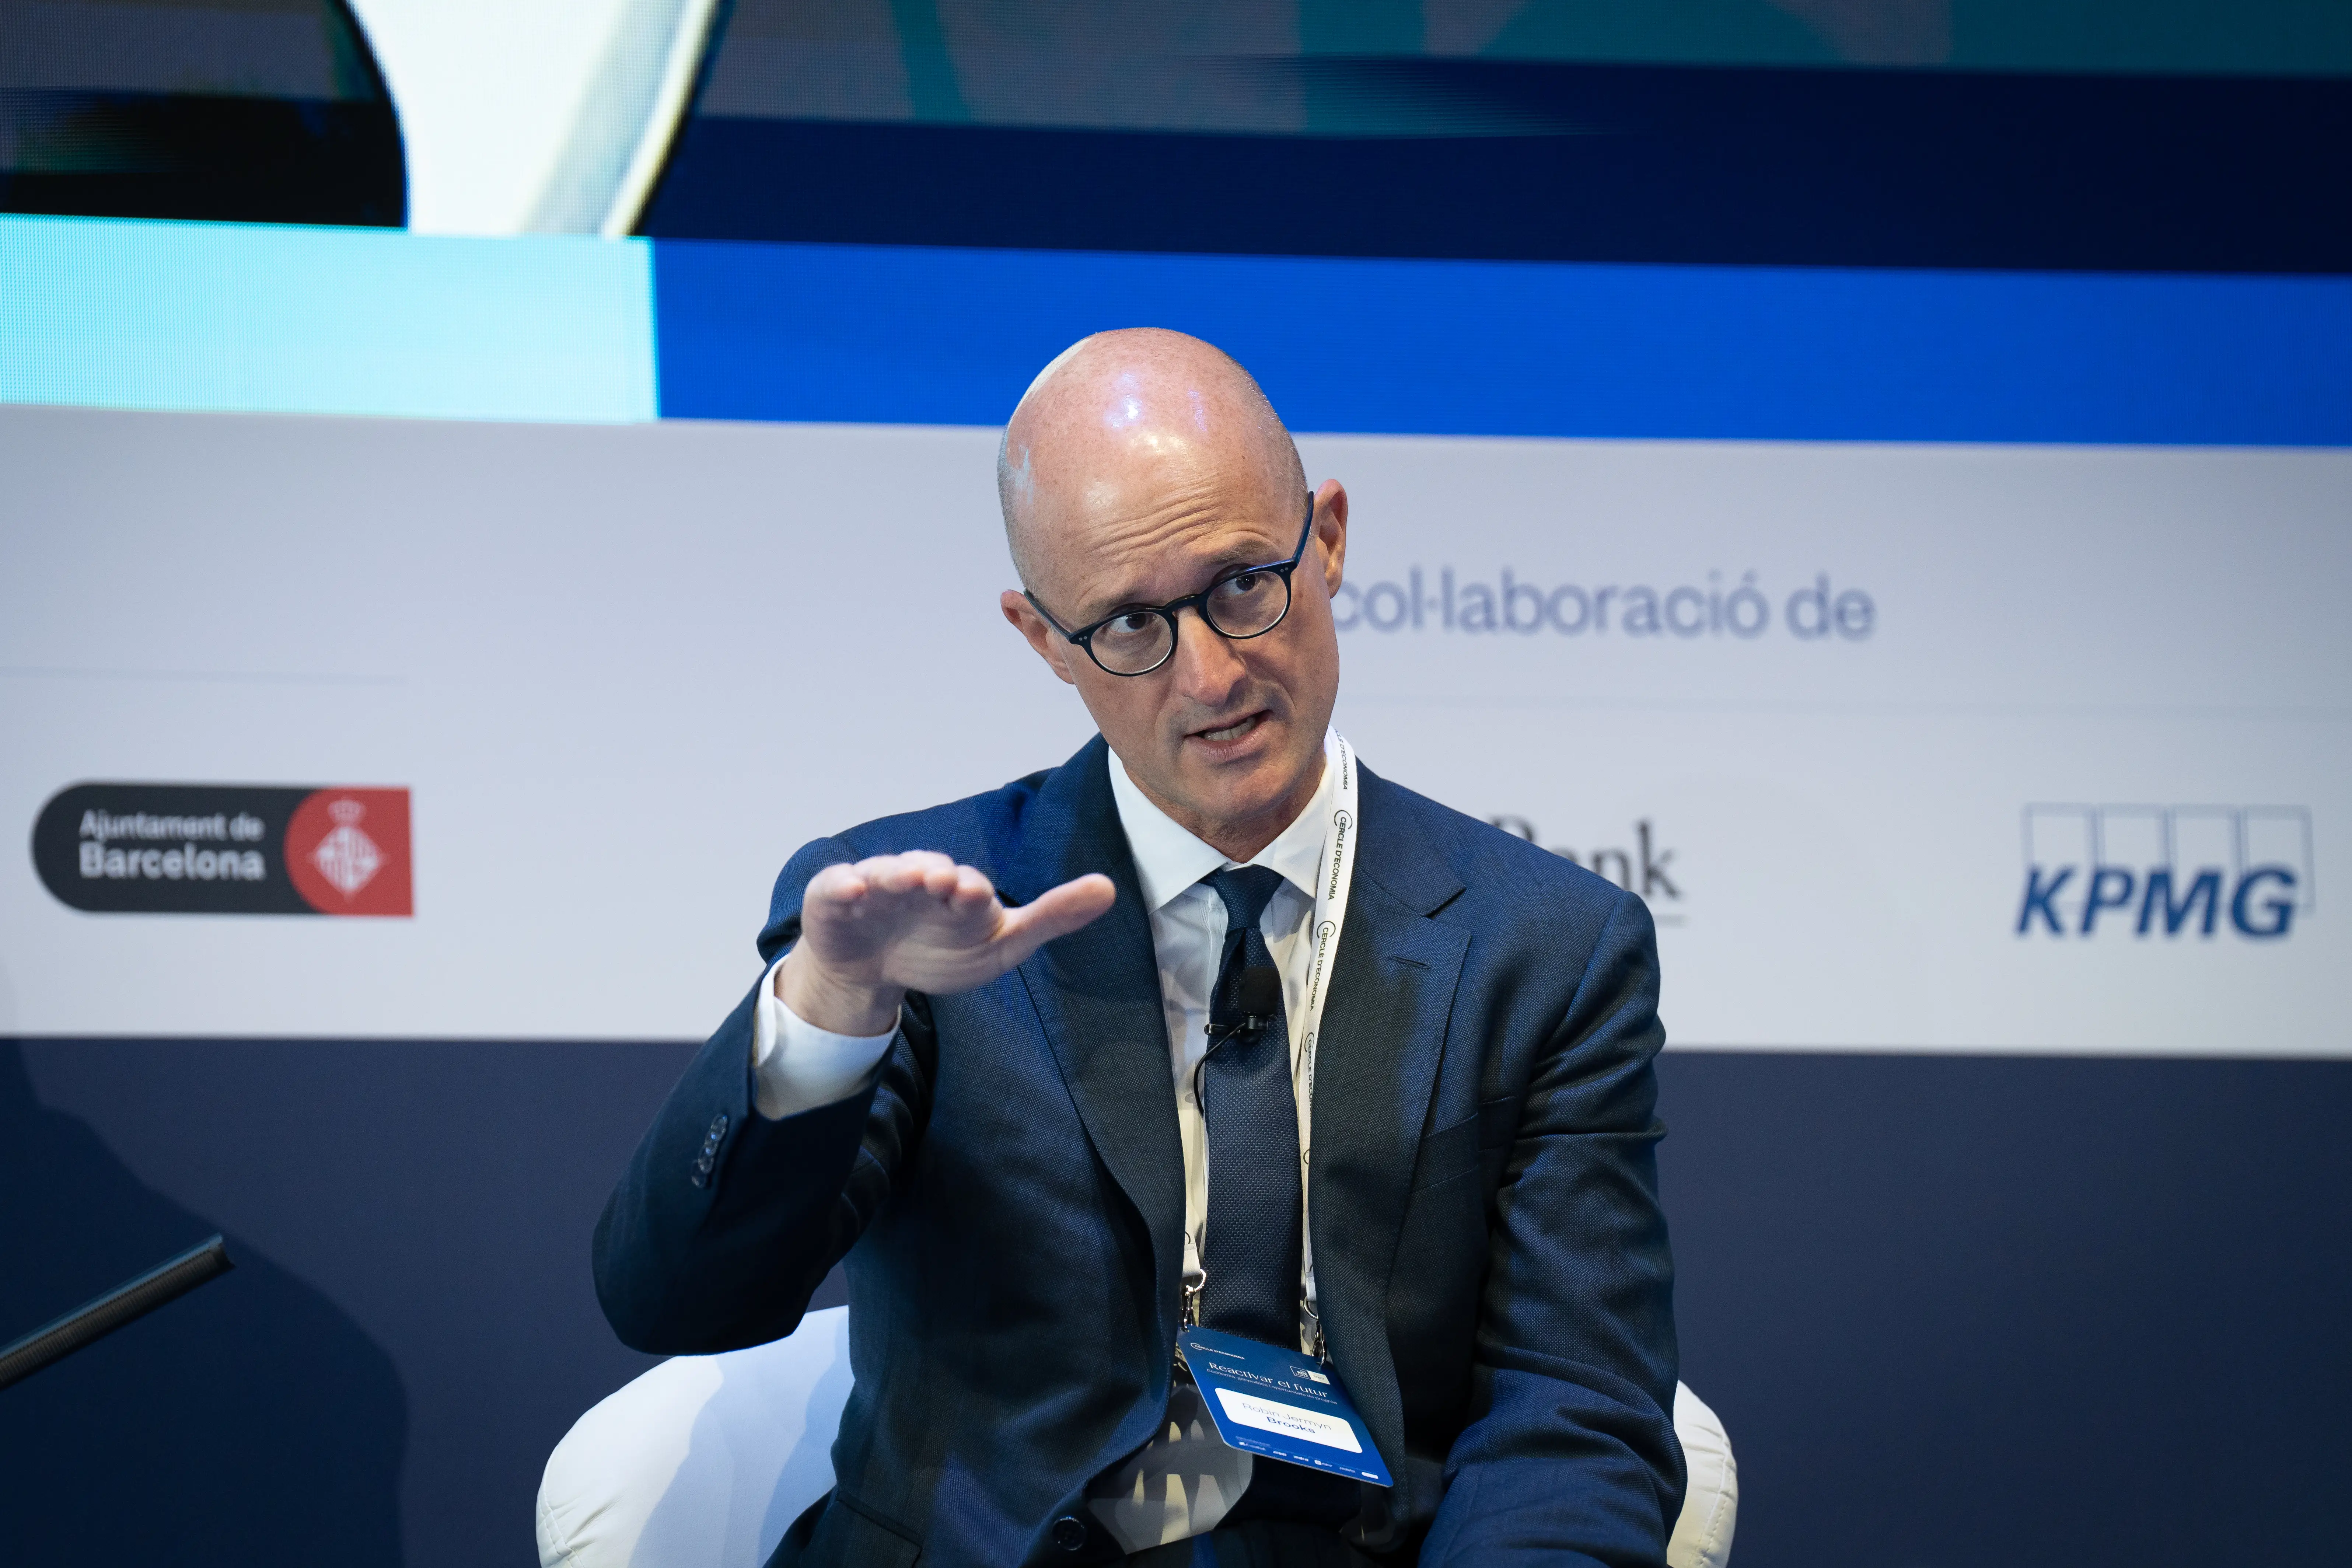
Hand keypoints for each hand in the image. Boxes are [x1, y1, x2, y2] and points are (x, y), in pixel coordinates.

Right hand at [777, 852, 1114, 1034]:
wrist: (875, 969)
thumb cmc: (942, 950)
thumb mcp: (1003, 943)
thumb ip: (1053, 916)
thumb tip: (1110, 888)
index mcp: (959, 889)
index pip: (968, 886)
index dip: (970, 890)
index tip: (974, 893)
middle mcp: (919, 878)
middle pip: (927, 871)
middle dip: (933, 875)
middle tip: (939, 880)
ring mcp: (877, 885)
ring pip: (886, 873)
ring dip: (894, 874)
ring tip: (901, 880)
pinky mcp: (838, 897)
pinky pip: (838, 887)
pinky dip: (845, 887)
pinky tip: (855, 891)